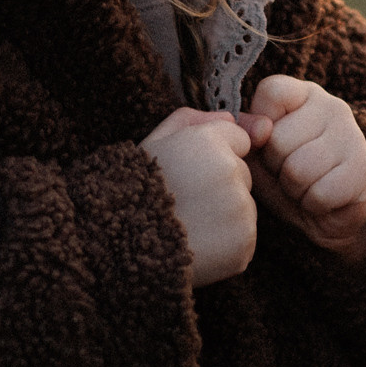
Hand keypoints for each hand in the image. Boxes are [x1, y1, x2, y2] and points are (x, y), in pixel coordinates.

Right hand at [140, 107, 258, 285]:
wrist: (121, 248)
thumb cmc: (134, 191)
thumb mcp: (154, 142)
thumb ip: (193, 120)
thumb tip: (233, 118)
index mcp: (209, 141)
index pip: (240, 139)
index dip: (214, 155)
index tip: (189, 171)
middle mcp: (231, 172)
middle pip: (243, 174)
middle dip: (221, 185)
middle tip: (184, 201)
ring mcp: (240, 210)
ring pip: (244, 207)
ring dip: (225, 215)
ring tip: (188, 225)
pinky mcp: (245, 243)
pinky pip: (245, 238)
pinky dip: (227, 244)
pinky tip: (197, 245)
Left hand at [240, 78, 365, 268]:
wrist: (323, 217)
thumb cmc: (284, 179)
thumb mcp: (256, 155)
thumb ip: (245, 135)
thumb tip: (260, 130)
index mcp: (302, 95)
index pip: (272, 92)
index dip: (258, 127)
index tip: (266, 145)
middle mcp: (332, 106)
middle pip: (279, 140)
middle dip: (275, 168)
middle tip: (289, 174)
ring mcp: (352, 134)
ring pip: (298, 170)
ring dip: (294, 190)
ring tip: (304, 187)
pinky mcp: (364, 168)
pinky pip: (320, 194)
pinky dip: (313, 205)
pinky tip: (321, 200)